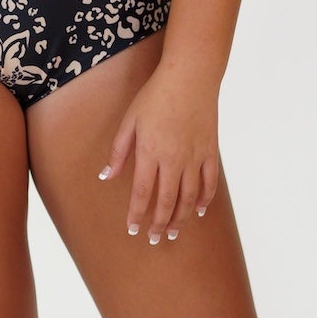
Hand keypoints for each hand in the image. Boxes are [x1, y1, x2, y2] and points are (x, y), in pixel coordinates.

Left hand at [99, 67, 219, 244]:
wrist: (190, 77)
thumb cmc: (155, 95)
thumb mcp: (129, 120)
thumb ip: (119, 151)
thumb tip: (106, 176)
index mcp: (150, 152)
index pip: (141, 193)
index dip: (136, 214)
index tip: (132, 230)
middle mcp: (173, 159)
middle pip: (166, 201)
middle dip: (159, 224)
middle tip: (154, 240)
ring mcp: (195, 156)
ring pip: (188, 197)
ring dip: (180, 218)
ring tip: (174, 233)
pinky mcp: (210, 151)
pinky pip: (209, 182)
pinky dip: (204, 199)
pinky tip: (198, 211)